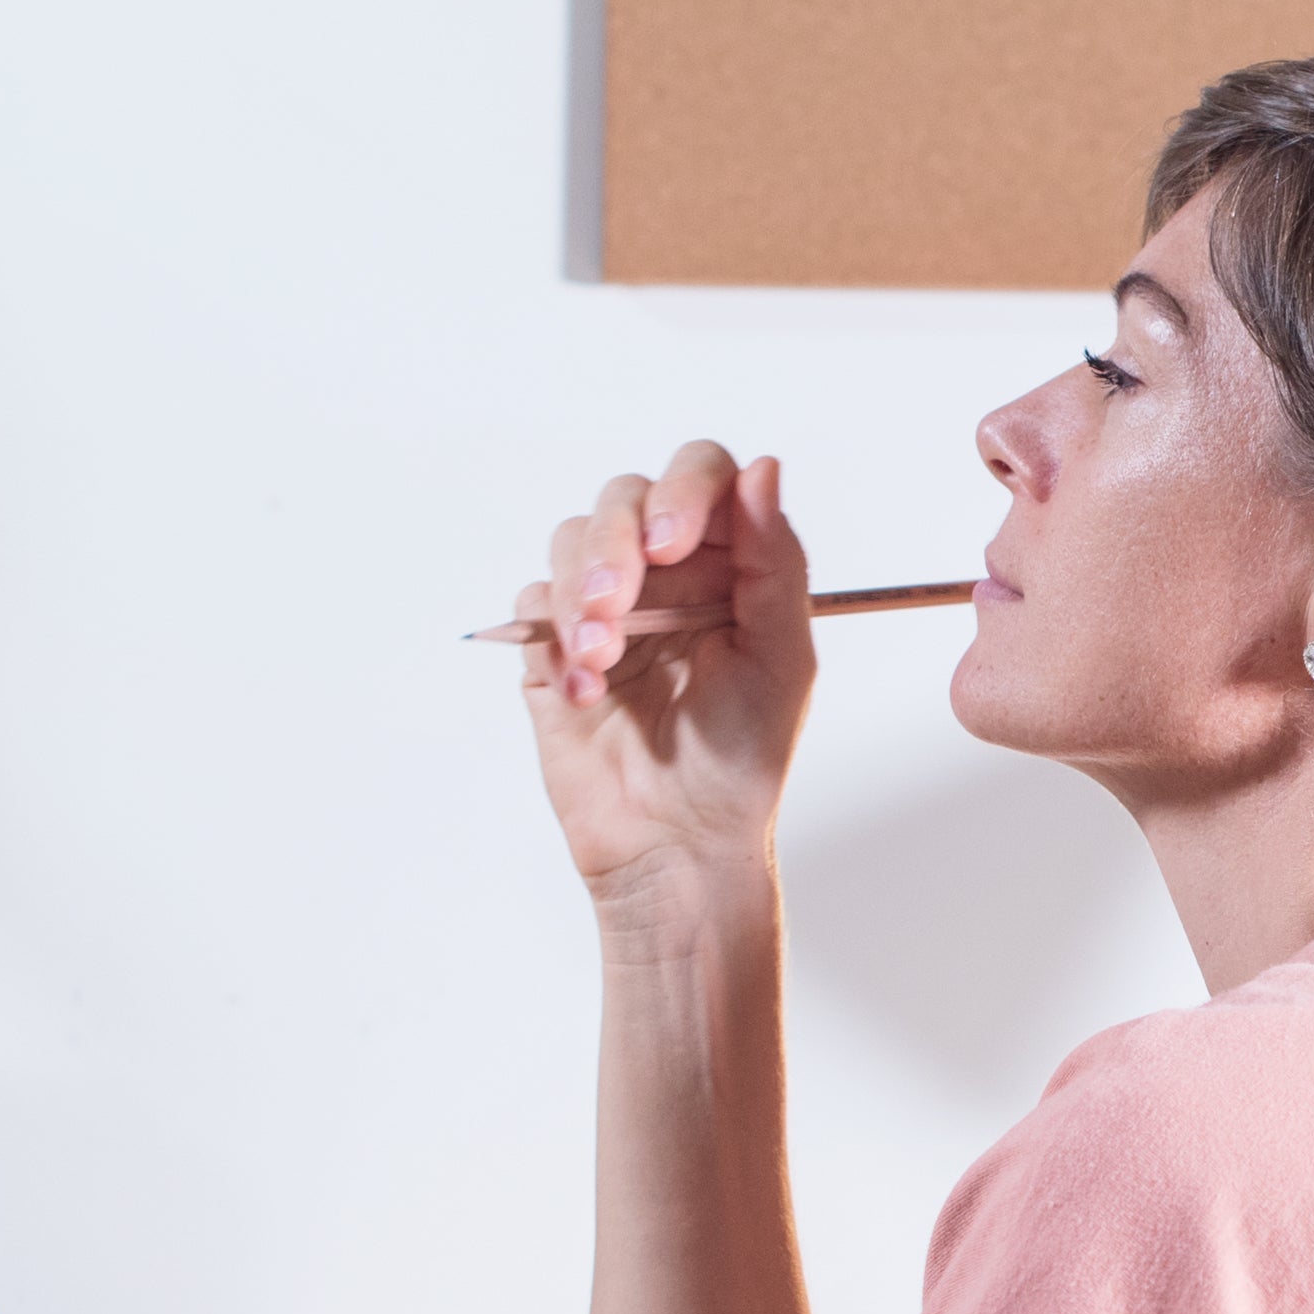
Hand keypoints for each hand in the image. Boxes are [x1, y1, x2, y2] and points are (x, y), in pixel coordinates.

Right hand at [516, 444, 811, 927]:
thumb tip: (765, 469)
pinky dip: (553, 639)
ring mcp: (607, 606)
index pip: (702, 477)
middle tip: (618, 601)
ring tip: (602, 660)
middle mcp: (667, 574)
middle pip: (624, 498)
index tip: (670, 544)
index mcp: (730, 565)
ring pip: (571, 541)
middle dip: (614, 544)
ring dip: (581, 593)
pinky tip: (583, 692)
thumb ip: (775, 562)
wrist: (677, 844)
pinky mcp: (553, 645)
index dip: (683, 492)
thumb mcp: (782, 660)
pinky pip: (532, 603)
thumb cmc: (742, 762)